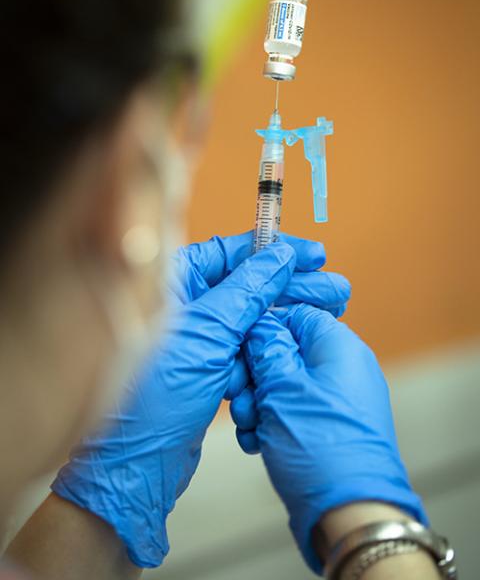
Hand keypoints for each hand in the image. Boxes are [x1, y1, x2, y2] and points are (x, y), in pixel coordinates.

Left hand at [52, 235, 349, 568]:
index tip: (311, 254)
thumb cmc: (153, 396)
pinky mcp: (206, 369)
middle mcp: (181, 307)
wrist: (137, 466)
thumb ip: (247, 290)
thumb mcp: (208, 333)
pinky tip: (295, 350)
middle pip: (247, 286)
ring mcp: (194, 339)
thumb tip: (279, 257)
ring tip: (329, 315)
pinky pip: (245, 352)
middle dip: (292, 289)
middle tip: (334, 290)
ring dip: (286, 322)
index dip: (274, 251)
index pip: (228, 252)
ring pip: (250, 321)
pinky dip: (267, 353)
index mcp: (168, 285)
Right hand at [239, 305, 426, 573]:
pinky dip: (271, 421)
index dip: (262, 328)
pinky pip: (293, 410)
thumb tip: (258, 323)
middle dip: (254, 373)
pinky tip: (257, 441)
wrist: (350, 512)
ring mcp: (337, 399)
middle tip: (237, 396)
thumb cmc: (320, 446)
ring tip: (248, 424)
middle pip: (285, 351)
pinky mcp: (329, 426)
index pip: (295, 314)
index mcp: (338, 346)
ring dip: (257, 401)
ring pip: (284, 383)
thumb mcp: (281, 386)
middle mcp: (342, 367)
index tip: (238, 348)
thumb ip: (265, 347)